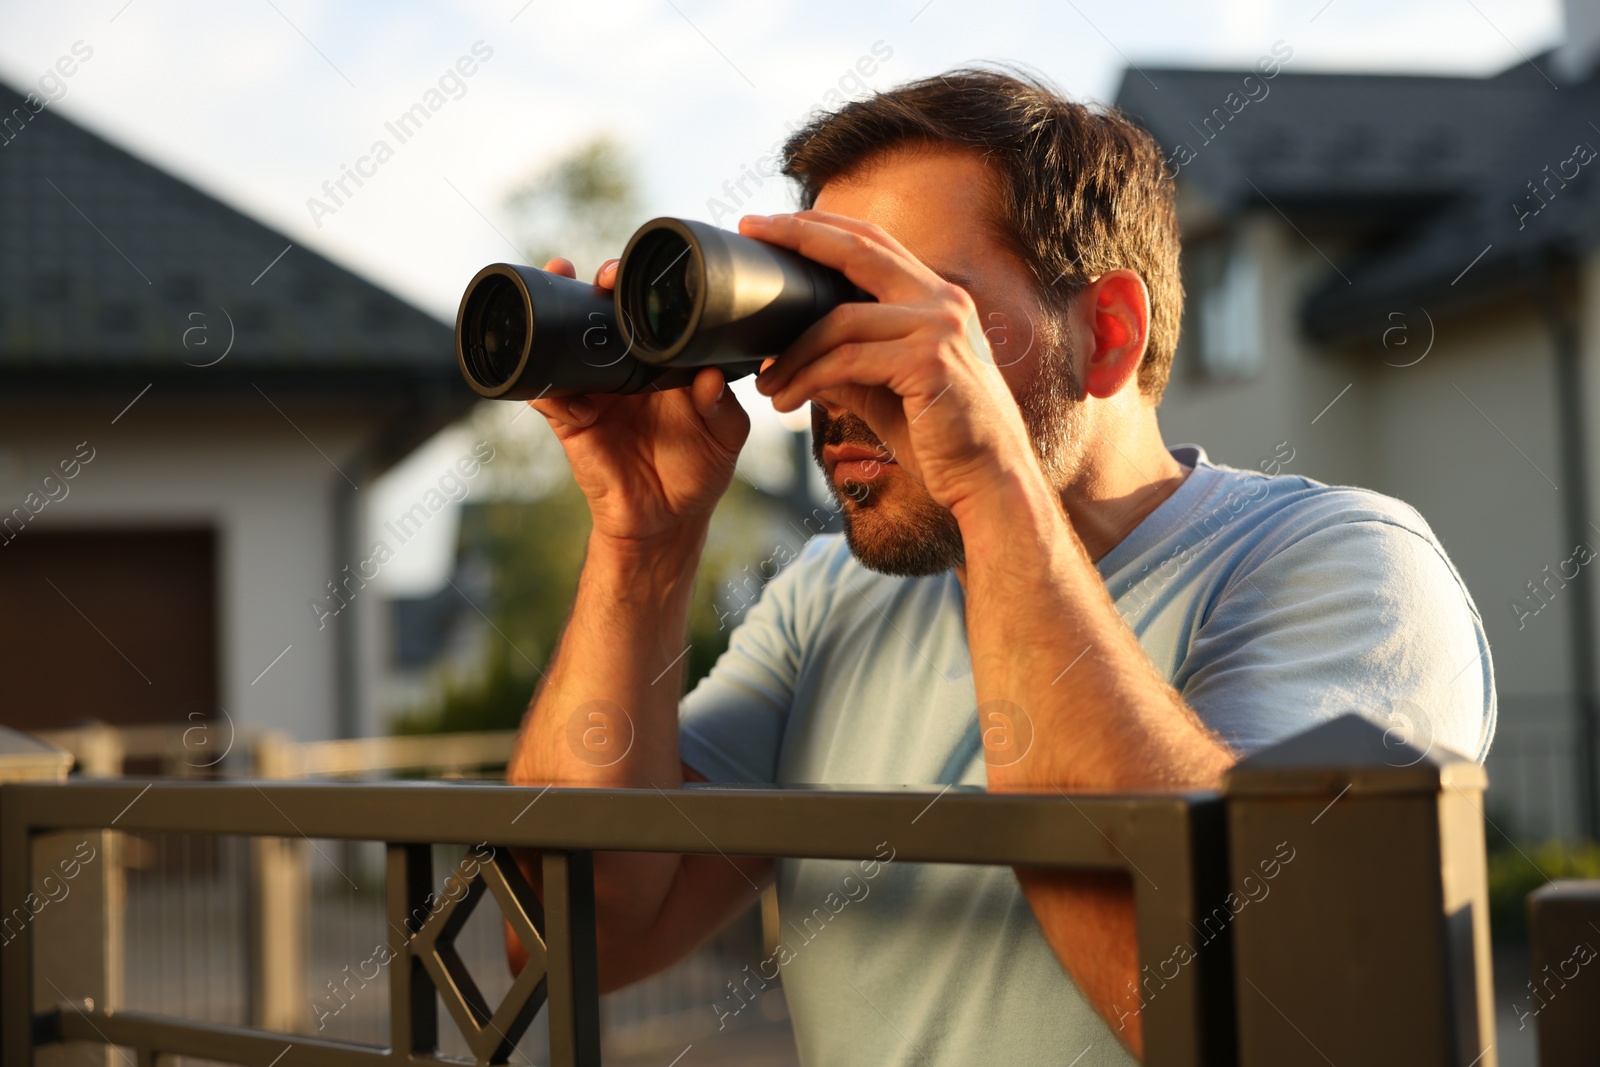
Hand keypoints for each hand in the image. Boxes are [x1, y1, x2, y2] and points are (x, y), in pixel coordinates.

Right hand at [530, 258, 749, 547]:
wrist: (667, 520)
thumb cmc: (699, 469)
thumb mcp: (724, 436)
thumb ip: (721, 406)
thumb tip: (710, 378)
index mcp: (665, 362)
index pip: (650, 315)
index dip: (645, 290)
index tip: (649, 276)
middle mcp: (627, 369)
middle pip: (603, 317)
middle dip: (597, 288)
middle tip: (604, 278)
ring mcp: (595, 392)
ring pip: (567, 344)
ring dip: (556, 314)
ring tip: (557, 286)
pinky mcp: (570, 421)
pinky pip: (548, 395)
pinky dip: (544, 381)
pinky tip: (554, 376)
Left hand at [747, 212, 1039, 515]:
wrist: (991, 482)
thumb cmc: (942, 439)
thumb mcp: (887, 391)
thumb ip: (848, 363)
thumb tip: (791, 355)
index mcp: (938, 299)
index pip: (873, 243)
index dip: (821, 227)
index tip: (771, 225)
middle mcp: (943, 301)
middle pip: (858, 250)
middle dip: (799, 237)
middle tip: (752, 237)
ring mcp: (940, 328)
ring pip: (840, 320)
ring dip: (792, 352)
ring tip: (765, 382)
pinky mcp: (929, 363)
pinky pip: (847, 362)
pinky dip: (807, 380)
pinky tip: (785, 401)